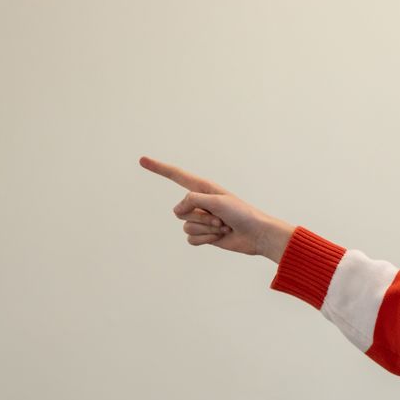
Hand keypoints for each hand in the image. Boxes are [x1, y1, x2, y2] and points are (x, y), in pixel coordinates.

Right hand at [139, 156, 293, 261]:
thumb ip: (192, 200)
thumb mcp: (217, 201)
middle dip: (200, 217)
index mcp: (204, 188)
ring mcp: (201, 219)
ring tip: (223, 227)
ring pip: (186, 226)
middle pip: (180, 210)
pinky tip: (220, 237)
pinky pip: (191, 239)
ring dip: (206, 229)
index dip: (159, 168)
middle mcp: (200, 202)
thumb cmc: (242, 214)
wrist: (257, 234)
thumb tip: (177, 211)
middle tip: (221, 218)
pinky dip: (205, 240)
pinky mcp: (204, 235)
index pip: (177, 176)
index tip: (142, 160)